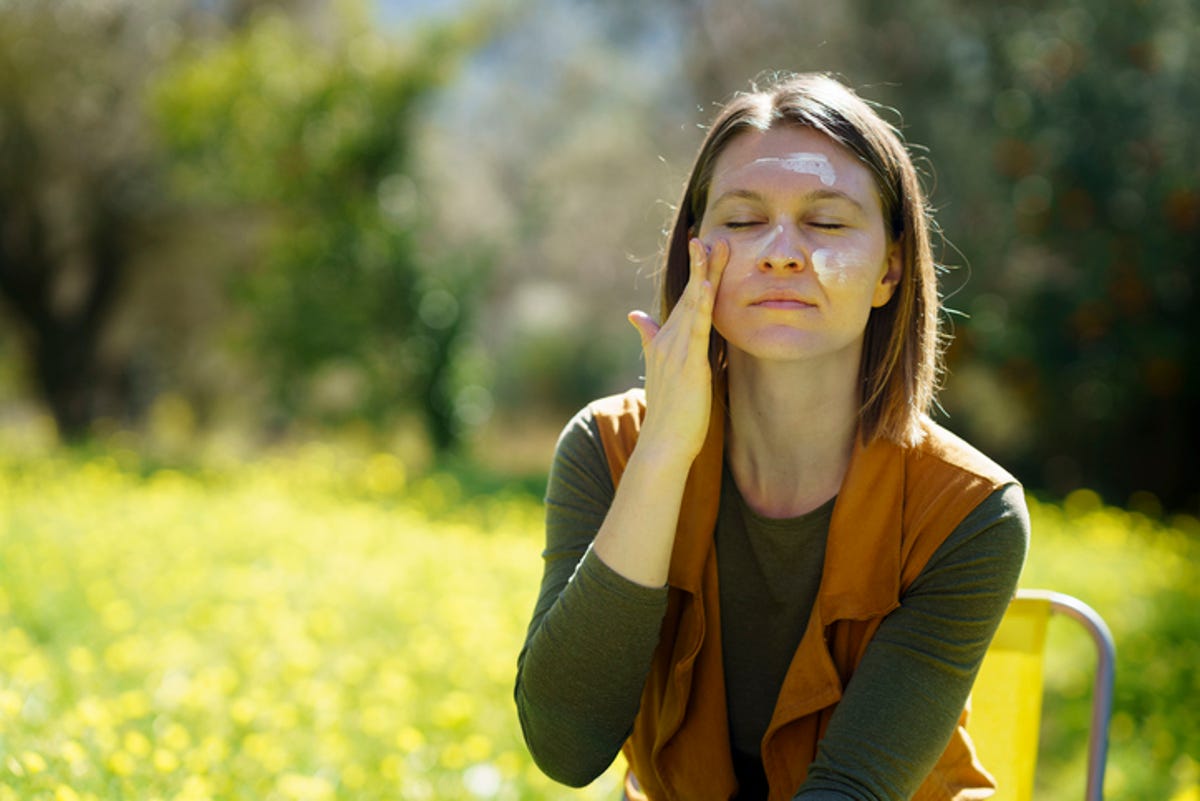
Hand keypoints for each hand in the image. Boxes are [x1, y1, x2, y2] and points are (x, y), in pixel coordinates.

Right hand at [627, 237, 728, 465]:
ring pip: (692, 305)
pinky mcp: (688, 364)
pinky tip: (707, 285)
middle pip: (687, 296)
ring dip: (702, 274)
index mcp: (664, 343)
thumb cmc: (669, 412)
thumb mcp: (660, 371)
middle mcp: (667, 342)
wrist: (663, 442)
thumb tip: (635, 315)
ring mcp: (676, 351)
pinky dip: (701, 305)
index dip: (692, 275)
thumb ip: (648, 340)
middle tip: (709, 236)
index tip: (699, 248)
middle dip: (700, 265)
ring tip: (711, 247)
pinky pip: (697, 328)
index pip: (681, 302)